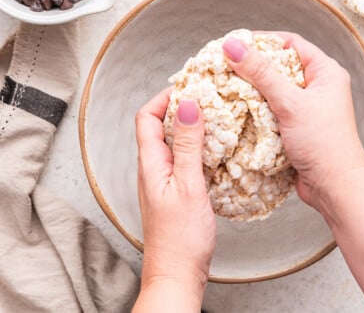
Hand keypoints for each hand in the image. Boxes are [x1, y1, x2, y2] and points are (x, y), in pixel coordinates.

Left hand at [134, 89, 215, 310]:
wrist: (178, 274)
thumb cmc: (180, 239)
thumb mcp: (188, 185)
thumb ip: (188, 145)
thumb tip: (188, 106)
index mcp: (151, 163)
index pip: (147, 117)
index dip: (164, 98)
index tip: (189, 89)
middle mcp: (153, 169)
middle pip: (160, 126)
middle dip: (182, 109)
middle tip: (208, 100)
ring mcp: (164, 180)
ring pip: (174, 143)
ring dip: (192, 129)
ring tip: (216, 121)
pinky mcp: (176, 191)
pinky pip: (184, 160)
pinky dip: (198, 150)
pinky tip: (216, 153)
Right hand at [223, 32, 363, 214]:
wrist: (335, 188)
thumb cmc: (323, 143)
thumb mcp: (290, 103)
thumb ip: (262, 74)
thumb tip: (233, 46)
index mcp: (325, 73)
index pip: (291, 43)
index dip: (263, 40)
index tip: (235, 44)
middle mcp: (317, 87)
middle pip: (279, 66)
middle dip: (253, 66)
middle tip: (224, 66)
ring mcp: (307, 109)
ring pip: (273, 90)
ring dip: (252, 90)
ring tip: (226, 87)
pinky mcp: (296, 128)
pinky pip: (272, 111)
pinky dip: (256, 110)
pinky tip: (237, 111)